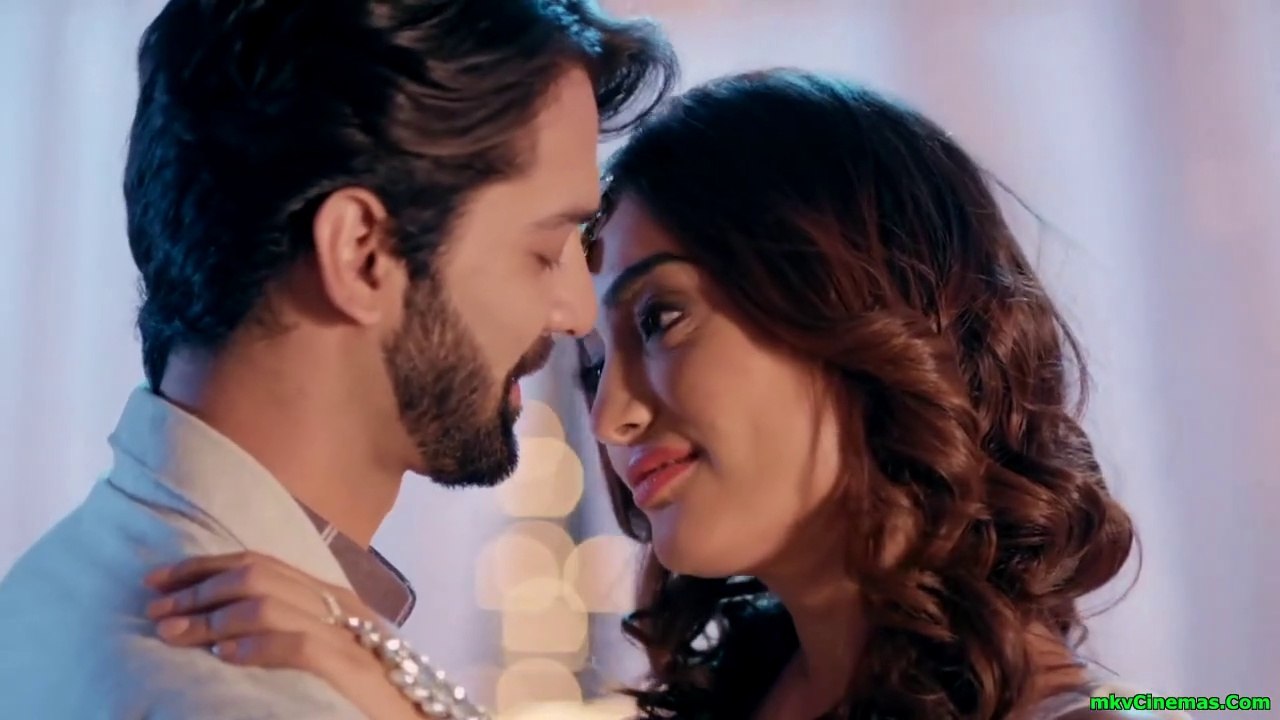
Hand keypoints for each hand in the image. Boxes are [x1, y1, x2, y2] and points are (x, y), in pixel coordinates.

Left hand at [144, 551, 419, 719]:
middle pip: (256, 576)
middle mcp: (341, 607)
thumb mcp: (328, 655)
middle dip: (197, 590)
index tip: (158, 580)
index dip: (204, 567)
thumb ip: (290, 634)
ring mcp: (348, 636)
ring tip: (173, 635)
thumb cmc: (366, 698)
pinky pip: (297, 644)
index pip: (260, 563)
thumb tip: (222, 632)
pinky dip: (255, 645)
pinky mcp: (350, 669)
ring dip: (210, 617)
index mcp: (333, 598)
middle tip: (154, 611)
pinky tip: (223, 656)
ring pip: (268, 604)